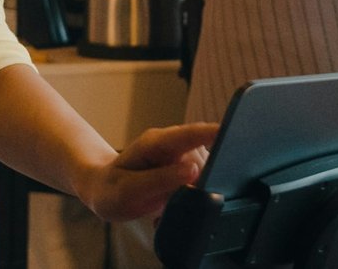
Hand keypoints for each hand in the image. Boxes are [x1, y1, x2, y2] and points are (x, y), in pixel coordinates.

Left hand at [76, 122, 218, 222]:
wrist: (104, 189)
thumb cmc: (112, 189)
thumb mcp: (128, 190)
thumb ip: (160, 180)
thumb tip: (192, 171)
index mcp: (156, 142)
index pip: (189, 134)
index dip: (212, 133)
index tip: (233, 134)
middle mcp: (173, 143)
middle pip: (204, 160)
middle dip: (201, 183)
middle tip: (177, 203)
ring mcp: (181, 153)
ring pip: (206, 172)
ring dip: (195, 192)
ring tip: (169, 204)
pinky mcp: (187, 165)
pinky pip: (202, 179)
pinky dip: (193, 196)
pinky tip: (174, 203)